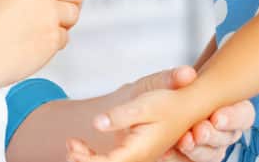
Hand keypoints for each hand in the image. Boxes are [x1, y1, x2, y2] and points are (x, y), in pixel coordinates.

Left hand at [66, 88, 207, 161]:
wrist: (187, 104)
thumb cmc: (167, 103)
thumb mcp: (142, 105)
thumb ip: (119, 115)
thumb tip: (97, 123)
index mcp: (139, 150)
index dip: (88, 161)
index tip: (73, 147)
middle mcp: (138, 159)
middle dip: (83, 161)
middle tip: (70, 144)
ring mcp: (137, 157)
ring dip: (86, 159)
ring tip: (72, 143)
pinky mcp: (134, 152)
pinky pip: (112, 161)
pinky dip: (93, 157)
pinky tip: (81, 145)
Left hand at [120, 66, 251, 161]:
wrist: (131, 112)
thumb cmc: (155, 93)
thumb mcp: (158, 83)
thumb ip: (172, 78)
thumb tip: (186, 73)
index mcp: (222, 104)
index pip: (243, 113)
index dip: (234, 116)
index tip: (217, 116)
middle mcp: (219, 128)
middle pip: (229, 137)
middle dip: (215, 135)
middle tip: (199, 130)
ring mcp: (204, 146)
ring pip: (213, 154)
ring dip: (199, 150)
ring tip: (182, 141)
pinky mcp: (187, 159)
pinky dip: (177, 158)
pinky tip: (164, 152)